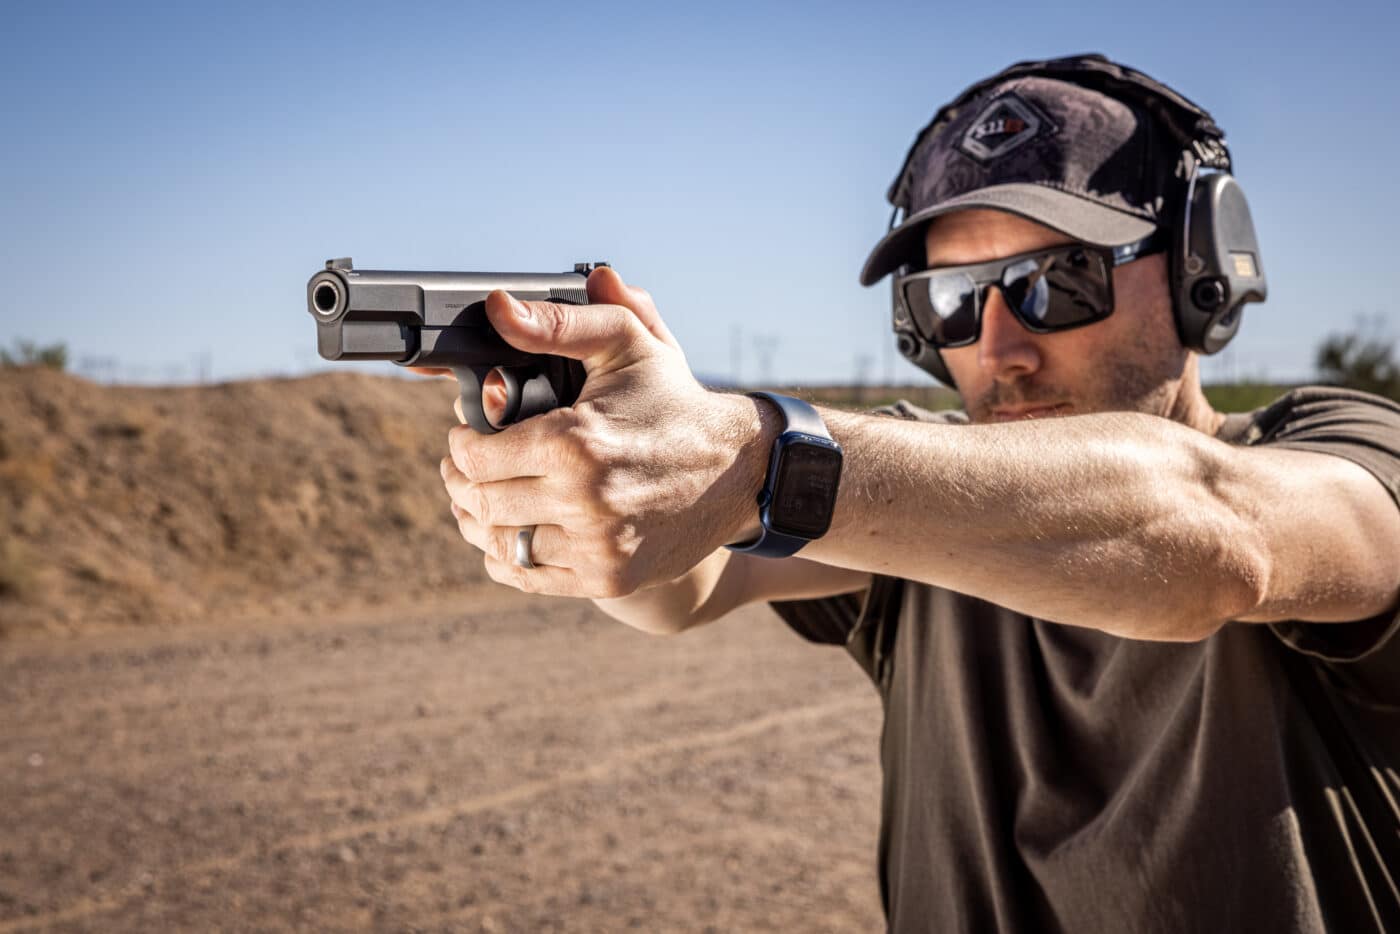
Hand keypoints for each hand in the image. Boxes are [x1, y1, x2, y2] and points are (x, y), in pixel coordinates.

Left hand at [436, 267, 767, 598]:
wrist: (738, 469)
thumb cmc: (674, 402)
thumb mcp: (625, 343)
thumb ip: (557, 323)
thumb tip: (499, 308)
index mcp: (576, 442)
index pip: (476, 457)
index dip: (461, 445)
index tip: (466, 437)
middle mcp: (584, 500)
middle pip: (482, 502)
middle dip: (462, 482)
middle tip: (464, 469)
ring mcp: (598, 546)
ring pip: (499, 544)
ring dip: (478, 521)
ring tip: (479, 501)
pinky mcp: (609, 577)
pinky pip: (528, 576)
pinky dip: (506, 557)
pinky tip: (511, 534)